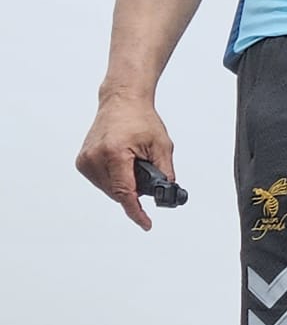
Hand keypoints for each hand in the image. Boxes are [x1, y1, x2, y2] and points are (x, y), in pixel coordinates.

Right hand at [76, 98, 175, 231]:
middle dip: (135, 191)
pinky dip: (114, 179)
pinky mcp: (82, 161)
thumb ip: (165, 173)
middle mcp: (96, 157)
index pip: (125, 192)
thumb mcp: (162, 146)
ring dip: (123, 185)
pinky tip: (121, 164)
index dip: (136, 211)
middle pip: (118, 193)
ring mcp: (86, 159)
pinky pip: (101, 182)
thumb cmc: (141, 119)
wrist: (122, 101)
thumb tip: (166, 194)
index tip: (146, 224)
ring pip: (109, 190)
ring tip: (132, 162)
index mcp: (115, 153)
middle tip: (146, 172)